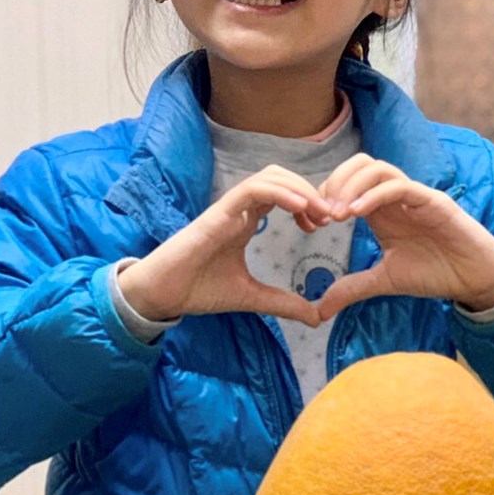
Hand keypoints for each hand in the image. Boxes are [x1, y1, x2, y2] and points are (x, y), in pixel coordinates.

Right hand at [117, 167, 330, 326]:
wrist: (162, 294)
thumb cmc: (198, 289)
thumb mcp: (251, 297)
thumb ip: (282, 303)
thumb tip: (316, 317)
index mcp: (246, 221)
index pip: (283, 194)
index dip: (308, 203)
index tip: (324, 224)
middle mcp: (240, 209)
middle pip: (281, 178)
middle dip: (310, 191)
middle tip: (330, 215)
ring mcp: (228, 208)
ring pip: (269, 177)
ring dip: (299, 189)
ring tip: (320, 211)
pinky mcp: (218, 212)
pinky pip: (252, 190)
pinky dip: (279, 193)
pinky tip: (300, 208)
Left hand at [316, 155, 493, 320]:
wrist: (474, 279)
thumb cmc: (435, 272)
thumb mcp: (385, 281)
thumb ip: (353, 288)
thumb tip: (319, 310)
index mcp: (382, 209)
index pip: (348, 181)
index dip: (326, 195)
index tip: (314, 223)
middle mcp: (396, 197)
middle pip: (359, 164)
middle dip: (334, 182)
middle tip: (322, 214)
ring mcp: (414, 195)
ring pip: (377, 169)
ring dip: (351, 186)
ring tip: (337, 215)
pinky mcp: (432, 201)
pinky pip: (400, 186)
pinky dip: (374, 195)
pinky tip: (357, 213)